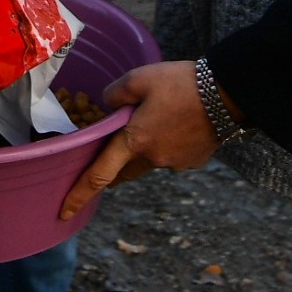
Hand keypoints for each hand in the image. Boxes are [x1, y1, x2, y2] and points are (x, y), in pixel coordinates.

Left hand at [58, 60, 223, 220]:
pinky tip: (177, 124)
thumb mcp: (140, 78)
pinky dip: (167, 145)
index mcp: (135, 141)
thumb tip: (107, 104)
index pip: (99, 175)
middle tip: (106, 158)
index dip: (79, 196)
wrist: (227, 94)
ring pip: (149, 162)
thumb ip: (116, 93)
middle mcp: (153, 159)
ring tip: (153, 124)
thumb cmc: (181, 84)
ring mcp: (175, 163)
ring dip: (143, 152)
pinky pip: (171, 156)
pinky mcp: (193, 161)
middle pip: (123, 172)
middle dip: (112, 169)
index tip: (63, 213)